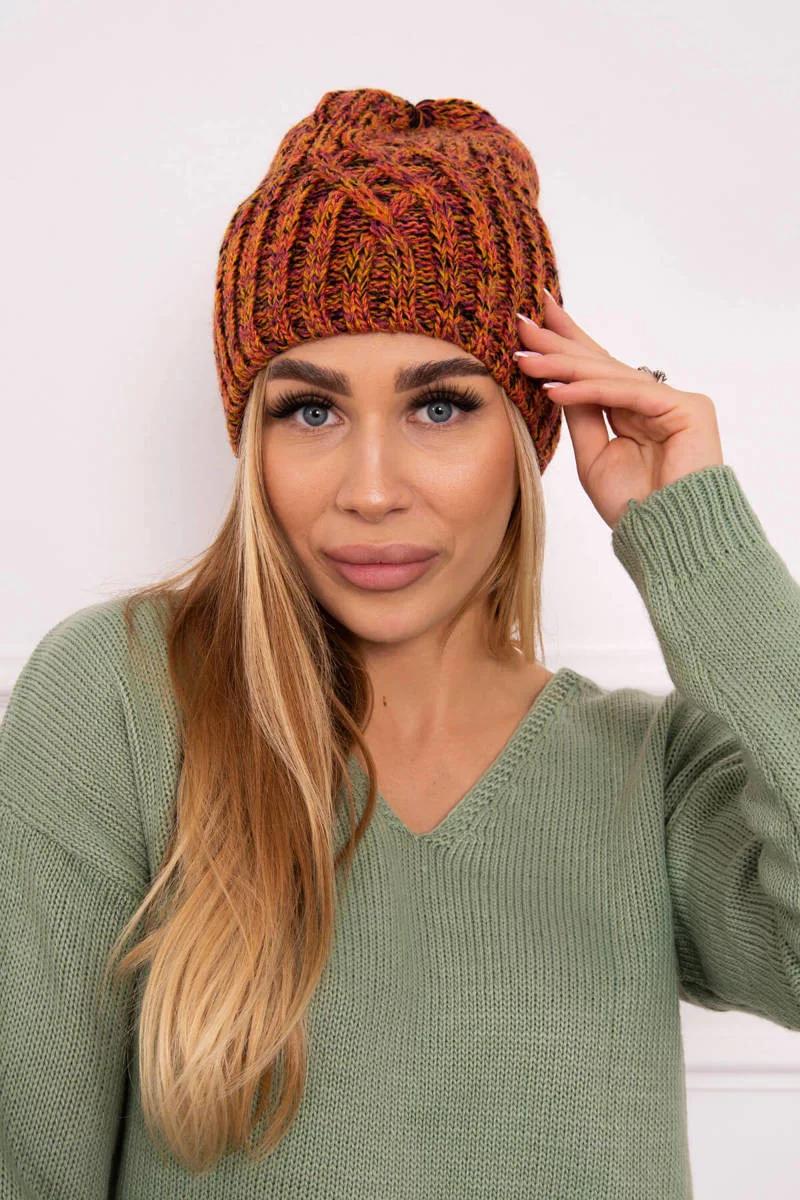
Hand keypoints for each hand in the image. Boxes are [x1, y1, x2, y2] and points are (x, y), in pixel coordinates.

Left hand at [514, 292, 724, 530]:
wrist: (669, 538)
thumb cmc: (635, 506)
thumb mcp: (593, 456)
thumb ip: (581, 417)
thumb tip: (555, 383)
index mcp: (636, 412)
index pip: (596, 372)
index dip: (565, 347)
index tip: (532, 326)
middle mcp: (657, 401)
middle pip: (602, 365)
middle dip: (560, 343)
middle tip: (523, 321)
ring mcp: (676, 402)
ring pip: (610, 376)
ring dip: (564, 366)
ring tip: (526, 357)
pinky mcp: (687, 409)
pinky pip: (626, 393)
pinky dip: (588, 391)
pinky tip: (554, 389)